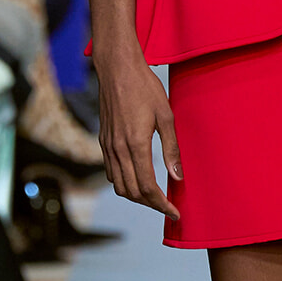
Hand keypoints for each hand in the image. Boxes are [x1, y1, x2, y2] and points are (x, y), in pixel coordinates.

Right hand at [95, 50, 181, 219]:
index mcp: (135, 145)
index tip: (175, 212)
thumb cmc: (144, 87)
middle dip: (150, 204)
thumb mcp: (166, 116)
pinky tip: (137, 178)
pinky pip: (110, 172)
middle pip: (132, 192)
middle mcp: (118, 150)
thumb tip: (178, 176)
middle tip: (168, 206)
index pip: (148, 187)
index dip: (162, 204)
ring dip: (136, 196)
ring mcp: (108, 146)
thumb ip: (171, 148)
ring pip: (118, 185)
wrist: (117, 68)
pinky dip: (124, 183)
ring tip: (155, 196)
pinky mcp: (103, 141)